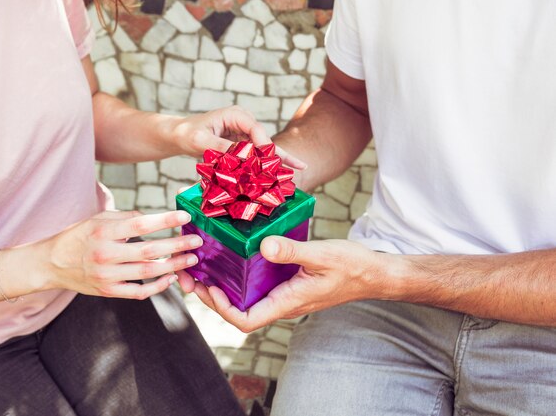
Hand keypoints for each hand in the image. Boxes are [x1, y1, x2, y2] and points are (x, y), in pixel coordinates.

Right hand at [39, 210, 202, 299]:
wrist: (51, 264)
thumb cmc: (78, 236)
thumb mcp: (97, 219)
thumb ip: (125, 218)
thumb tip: (153, 218)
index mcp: (103, 232)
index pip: (139, 224)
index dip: (164, 221)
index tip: (185, 217)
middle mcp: (105, 255)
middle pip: (148, 251)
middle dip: (176, 246)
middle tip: (197, 241)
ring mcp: (106, 276)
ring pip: (147, 273)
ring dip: (173, 266)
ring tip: (191, 259)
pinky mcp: (108, 292)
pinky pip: (138, 292)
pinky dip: (157, 287)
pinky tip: (171, 278)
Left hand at [171, 106, 306, 169]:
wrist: (179, 136)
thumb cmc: (187, 134)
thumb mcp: (201, 140)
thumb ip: (221, 147)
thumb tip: (241, 158)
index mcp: (236, 115)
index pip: (256, 129)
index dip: (265, 146)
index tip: (271, 163)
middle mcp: (244, 122)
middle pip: (265, 140)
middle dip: (280, 155)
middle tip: (300, 167)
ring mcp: (245, 134)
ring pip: (264, 150)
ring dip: (276, 162)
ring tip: (299, 170)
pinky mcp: (242, 146)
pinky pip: (256, 157)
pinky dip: (266, 166)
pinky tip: (282, 175)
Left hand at [178, 237, 394, 331]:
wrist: (373, 273)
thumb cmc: (352, 267)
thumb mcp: (322, 255)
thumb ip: (292, 252)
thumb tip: (264, 245)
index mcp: (287, 302)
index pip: (246, 320)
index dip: (222, 309)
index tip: (209, 288)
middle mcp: (282, 302)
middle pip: (239, 309)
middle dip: (212, 296)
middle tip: (191, 274)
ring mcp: (284, 293)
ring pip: (246, 297)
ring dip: (223, 285)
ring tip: (204, 264)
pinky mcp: (288, 282)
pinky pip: (258, 284)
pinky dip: (241, 274)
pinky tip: (234, 255)